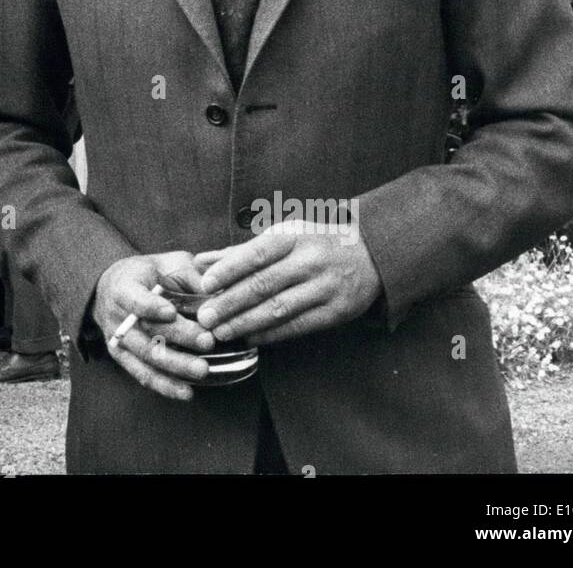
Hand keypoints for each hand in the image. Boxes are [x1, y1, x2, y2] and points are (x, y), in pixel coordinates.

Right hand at [92, 252, 213, 400]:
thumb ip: (191, 274)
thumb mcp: (167, 263)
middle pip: (147, 330)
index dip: (150, 306)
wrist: (110, 288)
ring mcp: (118, 340)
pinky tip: (187, 393)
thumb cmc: (148, 274)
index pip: (133, 298)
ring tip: (202, 370)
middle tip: (207, 341)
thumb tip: (219, 289)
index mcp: (124, 286)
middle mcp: (117, 315)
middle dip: (179, 336)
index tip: (171, 312)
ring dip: (175, 365)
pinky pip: (143, 375)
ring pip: (146, 356)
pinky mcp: (123, 358)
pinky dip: (165, 386)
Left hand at [193, 223, 381, 346]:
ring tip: (221, 331)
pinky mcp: (336, 311)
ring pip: (279, 308)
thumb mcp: (282, 235)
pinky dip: (271, 334)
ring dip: (246, 322)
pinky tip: (250, 338)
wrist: (372, 253)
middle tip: (204, 317)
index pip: (256, 253)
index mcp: (293, 235)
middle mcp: (310, 260)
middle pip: (264, 284)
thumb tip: (200, 261)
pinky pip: (298, 325)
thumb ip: (240, 251)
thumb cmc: (315, 241)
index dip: (229, 269)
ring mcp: (325, 287)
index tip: (205, 284)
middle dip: (230, 302)